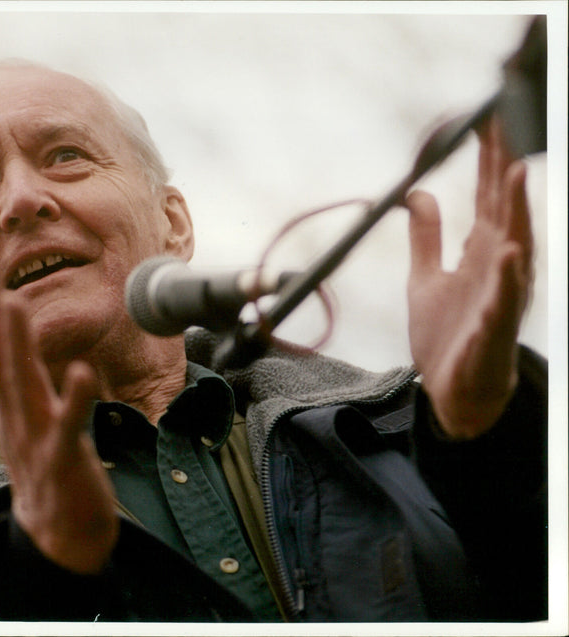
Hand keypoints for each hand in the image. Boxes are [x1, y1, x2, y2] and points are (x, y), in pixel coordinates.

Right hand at [0, 255, 118, 572]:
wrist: (61, 536)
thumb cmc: (45, 466)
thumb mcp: (21, 417)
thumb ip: (12, 379)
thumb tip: (3, 338)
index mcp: (4, 405)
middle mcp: (12, 417)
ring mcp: (35, 439)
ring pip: (23, 386)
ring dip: (16, 345)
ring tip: (12, 303)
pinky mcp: (64, 461)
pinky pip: (69, 428)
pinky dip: (75, 401)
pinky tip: (83, 372)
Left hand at [406, 117, 532, 438]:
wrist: (455, 391)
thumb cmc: (449, 333)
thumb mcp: (425, 278)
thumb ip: (426, 236)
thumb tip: (416, 193)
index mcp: (480, 252)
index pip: (486, 195)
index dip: (487, 158)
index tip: (486, 116)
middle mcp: (496, 267)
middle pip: (502, 209)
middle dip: (504, 167)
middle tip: (506, 121)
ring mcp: (499, 297)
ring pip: (513, 247)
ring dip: (514, 211)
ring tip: (515, 174)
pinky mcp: (493, 330)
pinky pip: (502, 301)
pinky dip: (505, 278)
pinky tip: (507, 254)